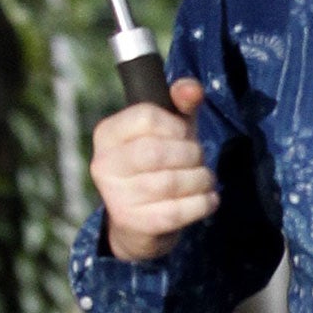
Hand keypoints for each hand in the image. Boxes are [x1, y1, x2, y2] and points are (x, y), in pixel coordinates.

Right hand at [92, 77, 218, 261]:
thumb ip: (181, 103)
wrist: (138, 224)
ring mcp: (115, 196)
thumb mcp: (169, 130)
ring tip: (205, 179)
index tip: (183, 134)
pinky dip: (202, 203)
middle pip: (158, 151)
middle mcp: (103, 164)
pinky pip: (176, 211)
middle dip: (191, 154)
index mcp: (107, 133)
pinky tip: (208, 199)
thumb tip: (192, 89)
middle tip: (198, 159)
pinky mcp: (133, 223)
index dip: (176, 125)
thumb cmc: (157, 165)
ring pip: (171, 183)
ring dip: (200, 179)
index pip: (146, 117)